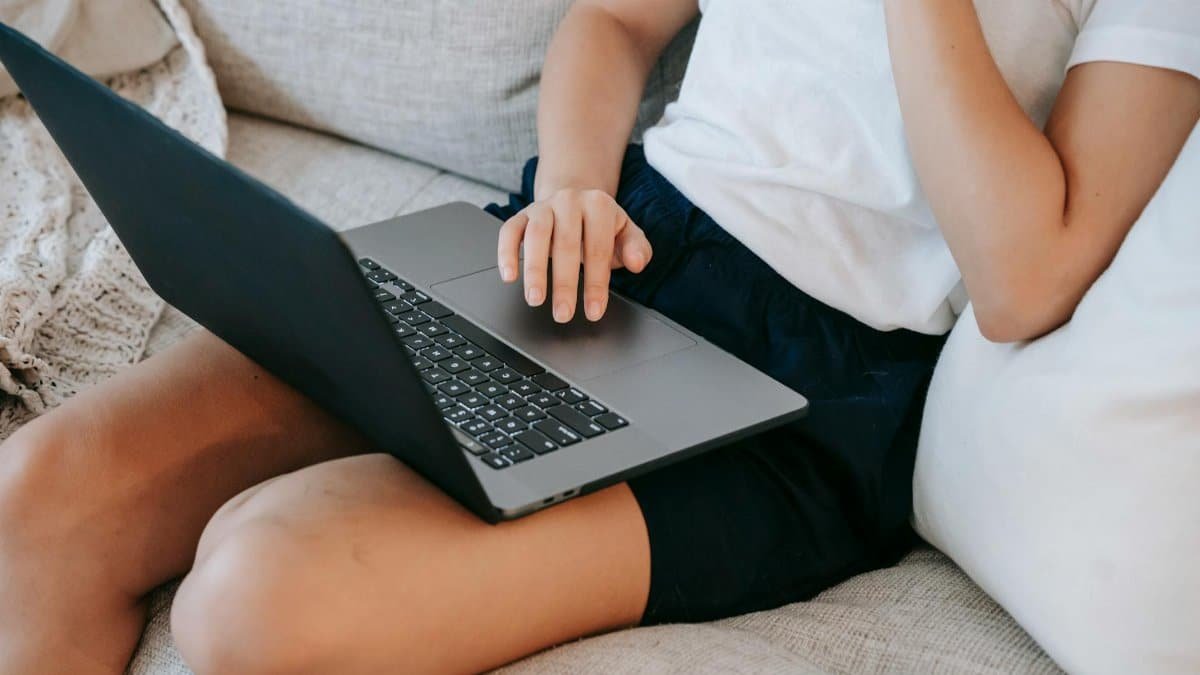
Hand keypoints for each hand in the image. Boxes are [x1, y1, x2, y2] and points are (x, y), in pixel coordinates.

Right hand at [497, 188, 652, 322]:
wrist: (575, 201)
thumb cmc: (600, 227)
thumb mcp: (626, 234)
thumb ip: (637, 248)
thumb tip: (637, 262)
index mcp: (599, 205)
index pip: (598, 249)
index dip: (596, 283)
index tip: (593, 311)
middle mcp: (569, 201)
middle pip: (566, 244)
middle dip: (564, 284)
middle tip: (563, 314)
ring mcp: (542, 207)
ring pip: (535, 236)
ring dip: (534, 270)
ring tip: (535, 299)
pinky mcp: (521, 216)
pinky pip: (509, 231)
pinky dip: (506, 253)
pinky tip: (509, 276)